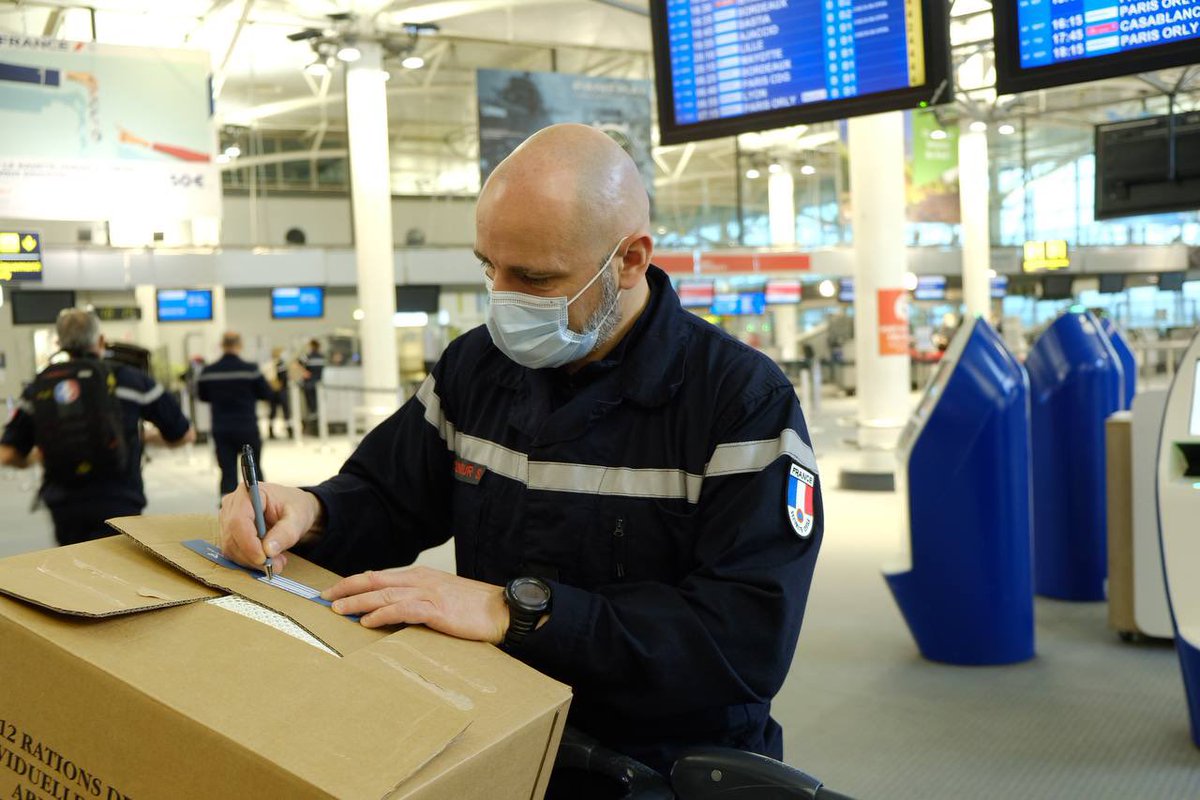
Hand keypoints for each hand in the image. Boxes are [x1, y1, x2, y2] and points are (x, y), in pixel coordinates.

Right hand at [218, 482, 321, 571]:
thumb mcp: (298, 518)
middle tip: (277, 564)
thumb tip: (268, 550)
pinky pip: (233, 552)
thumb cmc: (295, 507)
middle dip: (252, 556)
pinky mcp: (229, 533)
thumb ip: (285, 533)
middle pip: (232, 537)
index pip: (238, 520)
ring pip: (231, 548)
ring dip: (252, 561)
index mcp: (248, 493)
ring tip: (277, 561)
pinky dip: (250, 560)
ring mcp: (227, 519)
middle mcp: (232, 504)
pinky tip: (267, 559)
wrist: (293, 509)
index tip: (263, 558)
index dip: (248, 542)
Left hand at [322, 566, 509, 642]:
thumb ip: (418, 600)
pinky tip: (368, 622)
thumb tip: (393, 610)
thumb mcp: (442, 598)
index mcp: (421, 575)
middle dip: (348, 587)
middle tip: (325, 597)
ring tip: (338, 609)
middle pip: (376, 579)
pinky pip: (402, 609)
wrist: (502, 610)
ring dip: (358, 601)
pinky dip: (382, 614)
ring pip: (384, 593)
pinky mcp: (436, 609)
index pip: (380, 575)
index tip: (335, 590)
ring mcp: (428, 593)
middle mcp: (421, 579)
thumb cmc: (474, 608)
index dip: (355, 582)